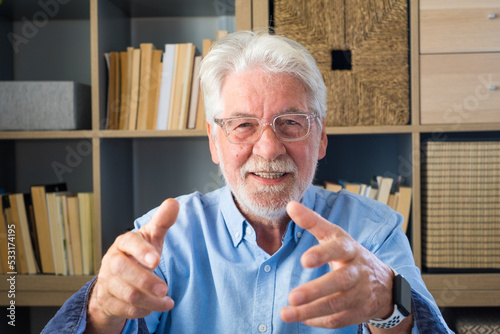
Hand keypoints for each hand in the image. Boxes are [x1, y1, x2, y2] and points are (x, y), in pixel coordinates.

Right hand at [86, 198, 178, 333]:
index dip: (142, 251)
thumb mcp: (150, 237)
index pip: (129, 243)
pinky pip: (124, 310)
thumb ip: (162, 221)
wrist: (115, 281)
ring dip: (150, 301)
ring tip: (168, 302)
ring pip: (126, 294)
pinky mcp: (108, 301)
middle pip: (123, 271)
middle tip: (166, 289)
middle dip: (146, 281)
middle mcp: (112, 262)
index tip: (156, 260)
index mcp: (123, 243)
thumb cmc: (137, 255)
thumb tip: (173, 203)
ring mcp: (107, 282)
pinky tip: (153, 307)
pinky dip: (141, 311)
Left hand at [280, 201, 394, 328]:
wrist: (385, 283)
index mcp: (349, 249)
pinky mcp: (359, 312)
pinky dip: (319, 320)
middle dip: (315, 290)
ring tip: (286, 313)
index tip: (304, 259)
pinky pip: (338, 319)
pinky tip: (301, 318)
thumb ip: (312, 221)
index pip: (338, 249)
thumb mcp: (335, 235)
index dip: (323, 254)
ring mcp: (360, 293)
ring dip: (310, 310)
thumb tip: (290, 205)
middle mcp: (357, 271)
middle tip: (292, 296)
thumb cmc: (350, 255)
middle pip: (339, 281)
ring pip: (336, 304)